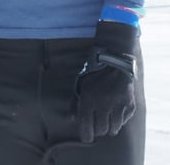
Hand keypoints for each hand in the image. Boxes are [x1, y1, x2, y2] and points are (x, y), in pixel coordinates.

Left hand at [74, 21, 137, 141]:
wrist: (115, 62)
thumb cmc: (93, 73)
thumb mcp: (80, 85)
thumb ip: (75, 102)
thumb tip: (71, 118)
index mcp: (88, 100)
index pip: (86, 125)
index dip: (86, 135)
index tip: (86, 138)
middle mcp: (103, 104)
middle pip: (101, 130)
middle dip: (98, 131)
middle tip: (97, 127)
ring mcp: (118, 105)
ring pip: (114, 128)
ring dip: (109, 127)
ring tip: (106, 121)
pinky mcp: (129, 105)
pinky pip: (124, 121)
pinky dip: (119, 121)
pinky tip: (115, 114)